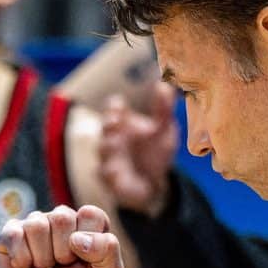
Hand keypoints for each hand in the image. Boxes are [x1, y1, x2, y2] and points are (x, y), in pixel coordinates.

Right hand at [0, 204, 125, 267]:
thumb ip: (108, 250)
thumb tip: (76, 238)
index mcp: (87, 224)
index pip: (90, 214)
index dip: (88, 242)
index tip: (85, 262)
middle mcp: (60, 220)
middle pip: (61, 218)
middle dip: (64, 252)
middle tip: (63, 267)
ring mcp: (33, 226)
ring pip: (36, 225)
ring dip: (43, 257)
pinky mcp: (8, 237)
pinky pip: (13, 234)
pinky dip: (22, 259)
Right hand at [97, 89, 179, 217]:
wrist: (154, 183)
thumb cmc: (155, 151)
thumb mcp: (164, 130)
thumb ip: (164, 109)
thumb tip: (165, 84)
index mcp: (124, 122)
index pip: (114, 108)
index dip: (114, 106)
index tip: (120, 105)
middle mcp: (113, 138)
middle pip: (105, 128)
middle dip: (108, 123)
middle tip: (115, 121)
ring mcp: (109, 159)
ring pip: (103, 151)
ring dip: (107, 146)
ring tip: (115, 143)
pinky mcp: (110, 180)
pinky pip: (105, 176)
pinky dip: (108, 173)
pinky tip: (114, 171)